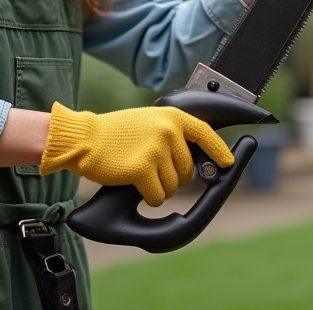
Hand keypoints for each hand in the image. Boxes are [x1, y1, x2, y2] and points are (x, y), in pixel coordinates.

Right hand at [39, 103, 233, 206]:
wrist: (84, 138)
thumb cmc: (113, 133)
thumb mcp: (148, 121)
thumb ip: (171, 132)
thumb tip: (193, 154)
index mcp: (171, 116)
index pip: (205, 133)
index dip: (219, 150)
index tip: (228, 162)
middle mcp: (168, 131)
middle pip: (188, 170)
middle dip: (173, 177)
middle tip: (150, 169)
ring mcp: (156, 149)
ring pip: (174, 187)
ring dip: (158, 188)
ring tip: (138, 172)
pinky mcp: (143, 169)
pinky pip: (157, 197)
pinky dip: (147, 197)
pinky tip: (132, 184)